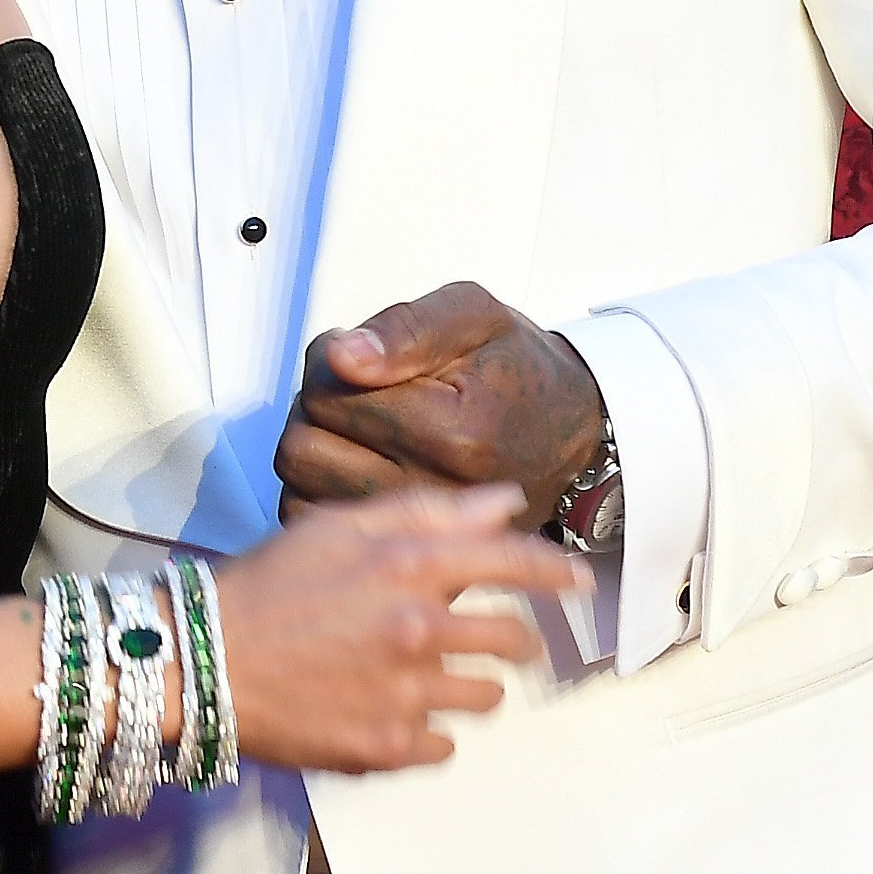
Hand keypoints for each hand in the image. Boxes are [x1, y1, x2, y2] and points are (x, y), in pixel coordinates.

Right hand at [210, 483, 586, 770]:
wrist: (200, 662)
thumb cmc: (267, 586)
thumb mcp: (338, 528)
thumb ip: (426, 511)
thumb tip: (504, 502)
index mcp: (408, 565)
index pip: (514, 564)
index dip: (555, 571)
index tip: (578, 580)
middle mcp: (419, 629)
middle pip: (515, 641)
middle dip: (507, 638)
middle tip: (476, 638)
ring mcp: (408, 695)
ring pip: (486, 698)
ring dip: (468, 686)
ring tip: (422, 677)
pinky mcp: (389, 748)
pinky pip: (447, 746)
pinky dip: (430, 732)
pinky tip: (391, 712)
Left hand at [274, 280, 607, 527]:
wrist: (571, 429)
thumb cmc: (516, 367)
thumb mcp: (474, 316)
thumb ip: (406, 328)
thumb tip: (343, 355)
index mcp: (454, 433)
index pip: (328, 395)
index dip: (329, 364)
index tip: (361, 360)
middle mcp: (436, 493)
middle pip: (304, 447)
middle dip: (315, 411)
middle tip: (353, 394)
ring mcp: (422, 536)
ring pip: (301, 491)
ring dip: (315, 453)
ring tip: (356, 430)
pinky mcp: (410, 557)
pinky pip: (321, 529)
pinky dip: (318, 496)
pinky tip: (350, 468)